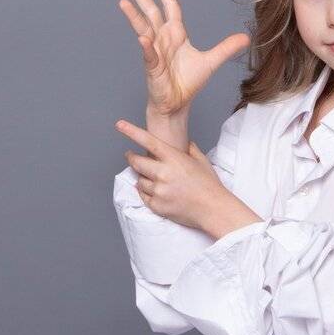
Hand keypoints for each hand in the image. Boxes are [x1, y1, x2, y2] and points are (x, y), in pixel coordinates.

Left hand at [117, 120, 258, 237]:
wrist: (213, 209)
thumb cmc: (209, 185)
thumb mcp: (201, 161)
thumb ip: (189, 149)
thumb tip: (184, 142)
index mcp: (174, 159)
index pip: (148, 142)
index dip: (131, 132)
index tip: (120, 125)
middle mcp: (163, 173)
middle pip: (136, 162)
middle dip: (131, 157)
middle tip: (131, 155)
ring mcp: (159, 190)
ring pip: (139, 180)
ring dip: (142, 177)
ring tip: (153, 178)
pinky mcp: (157, 205)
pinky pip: (143, 196)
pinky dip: (146, 192)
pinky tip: (156, 191)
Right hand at [118, 0, 248, 116]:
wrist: (178, 103)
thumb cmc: (188, 82)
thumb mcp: (211, 61)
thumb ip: (226, 48)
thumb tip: (246, 37)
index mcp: (176, 34)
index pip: (169, 7)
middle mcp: (163, 39)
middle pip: (151, 12)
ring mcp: (156, 51)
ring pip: (143, 29)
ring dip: (134, 15)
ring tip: (124, 2)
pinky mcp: (153, 67)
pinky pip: (149, 54)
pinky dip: (146, 47)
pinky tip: (142, 39)